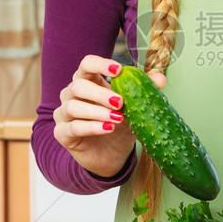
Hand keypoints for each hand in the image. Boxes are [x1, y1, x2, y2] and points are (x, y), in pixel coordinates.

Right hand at [53, 55, 164, 178]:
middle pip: (78, 85)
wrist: (111, 156)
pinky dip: (92, 127)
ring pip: (73, 106)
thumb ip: (144, 91)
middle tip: (121, 102)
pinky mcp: (62, 133)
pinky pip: (73, 127)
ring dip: (97, 111)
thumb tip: (160, 78)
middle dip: (100, 93)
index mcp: (88, 82)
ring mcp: (64, 114)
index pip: (87, 64)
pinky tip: (108, 128)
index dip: (100, 64)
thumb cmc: (119, 126)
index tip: (118, 70)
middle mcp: (71, 95)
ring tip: (117, 118)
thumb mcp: (134, 108)